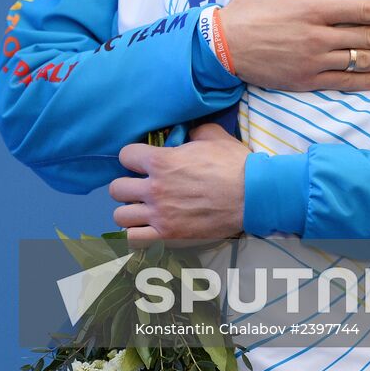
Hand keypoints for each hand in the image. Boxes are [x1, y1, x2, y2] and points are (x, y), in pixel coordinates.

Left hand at [109, 123, 247, 242]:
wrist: (253, 195)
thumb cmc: (234, 164)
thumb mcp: (212, 135)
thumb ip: (191, 132)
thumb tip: (185, 133)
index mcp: (161, 161)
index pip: (125, 155)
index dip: (133, 157)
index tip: (143, 162)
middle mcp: (154, 188)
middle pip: (116, 188)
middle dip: (127, 186)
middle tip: (142, 188)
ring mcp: (160, 213)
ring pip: (120, 216)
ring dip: (129, 211)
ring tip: (142, 209)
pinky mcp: (169, 234)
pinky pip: (133, 239)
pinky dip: (136, 234)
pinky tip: (147, 227)